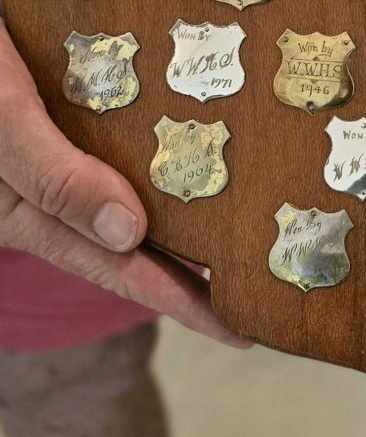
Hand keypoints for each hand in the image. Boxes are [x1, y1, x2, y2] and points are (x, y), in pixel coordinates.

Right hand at [0, 22, 246, 346]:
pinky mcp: (64, 108)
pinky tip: (201, 142)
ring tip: (250, 215)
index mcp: (28, 212)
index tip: (243, 328)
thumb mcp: (2, 125)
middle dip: (197, 263)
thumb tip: (131, 234)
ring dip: (185, 204)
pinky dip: (162, 150)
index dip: (181, 302)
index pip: (119, 269)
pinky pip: (121, 141)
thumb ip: (54, 178)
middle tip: (267, 274)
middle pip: (134, 238)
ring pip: (132, 188)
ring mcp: (57, 149)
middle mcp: (48, 189)